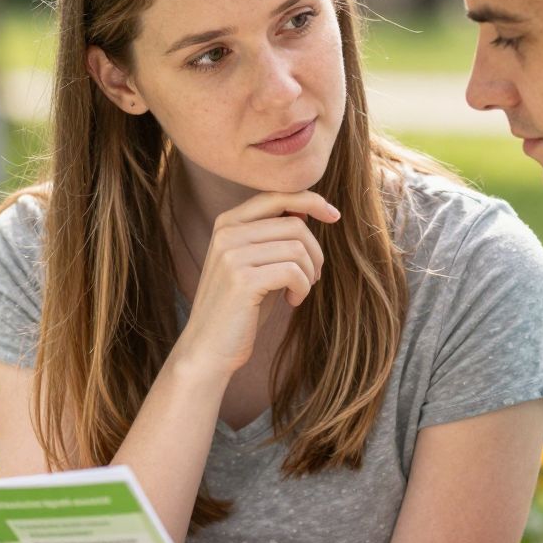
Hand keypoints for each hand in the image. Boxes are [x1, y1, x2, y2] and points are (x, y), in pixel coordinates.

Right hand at [173, 193, 339, 377]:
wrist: (208, 348)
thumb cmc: (240, 307)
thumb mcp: (256, 263)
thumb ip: (273, 236)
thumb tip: (305, 209)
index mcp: (228, 222)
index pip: (277, 195)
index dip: (311, 200)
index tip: (334, 216)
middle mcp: (227, 232)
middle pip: (294, 224)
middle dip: (315, 251)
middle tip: (312, 277)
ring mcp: (232, 254)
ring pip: (297, 247)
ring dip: (309, 273)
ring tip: (300, 290)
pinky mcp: (242, 279)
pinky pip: (293, 271)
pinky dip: (303, 287)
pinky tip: (293, 301)